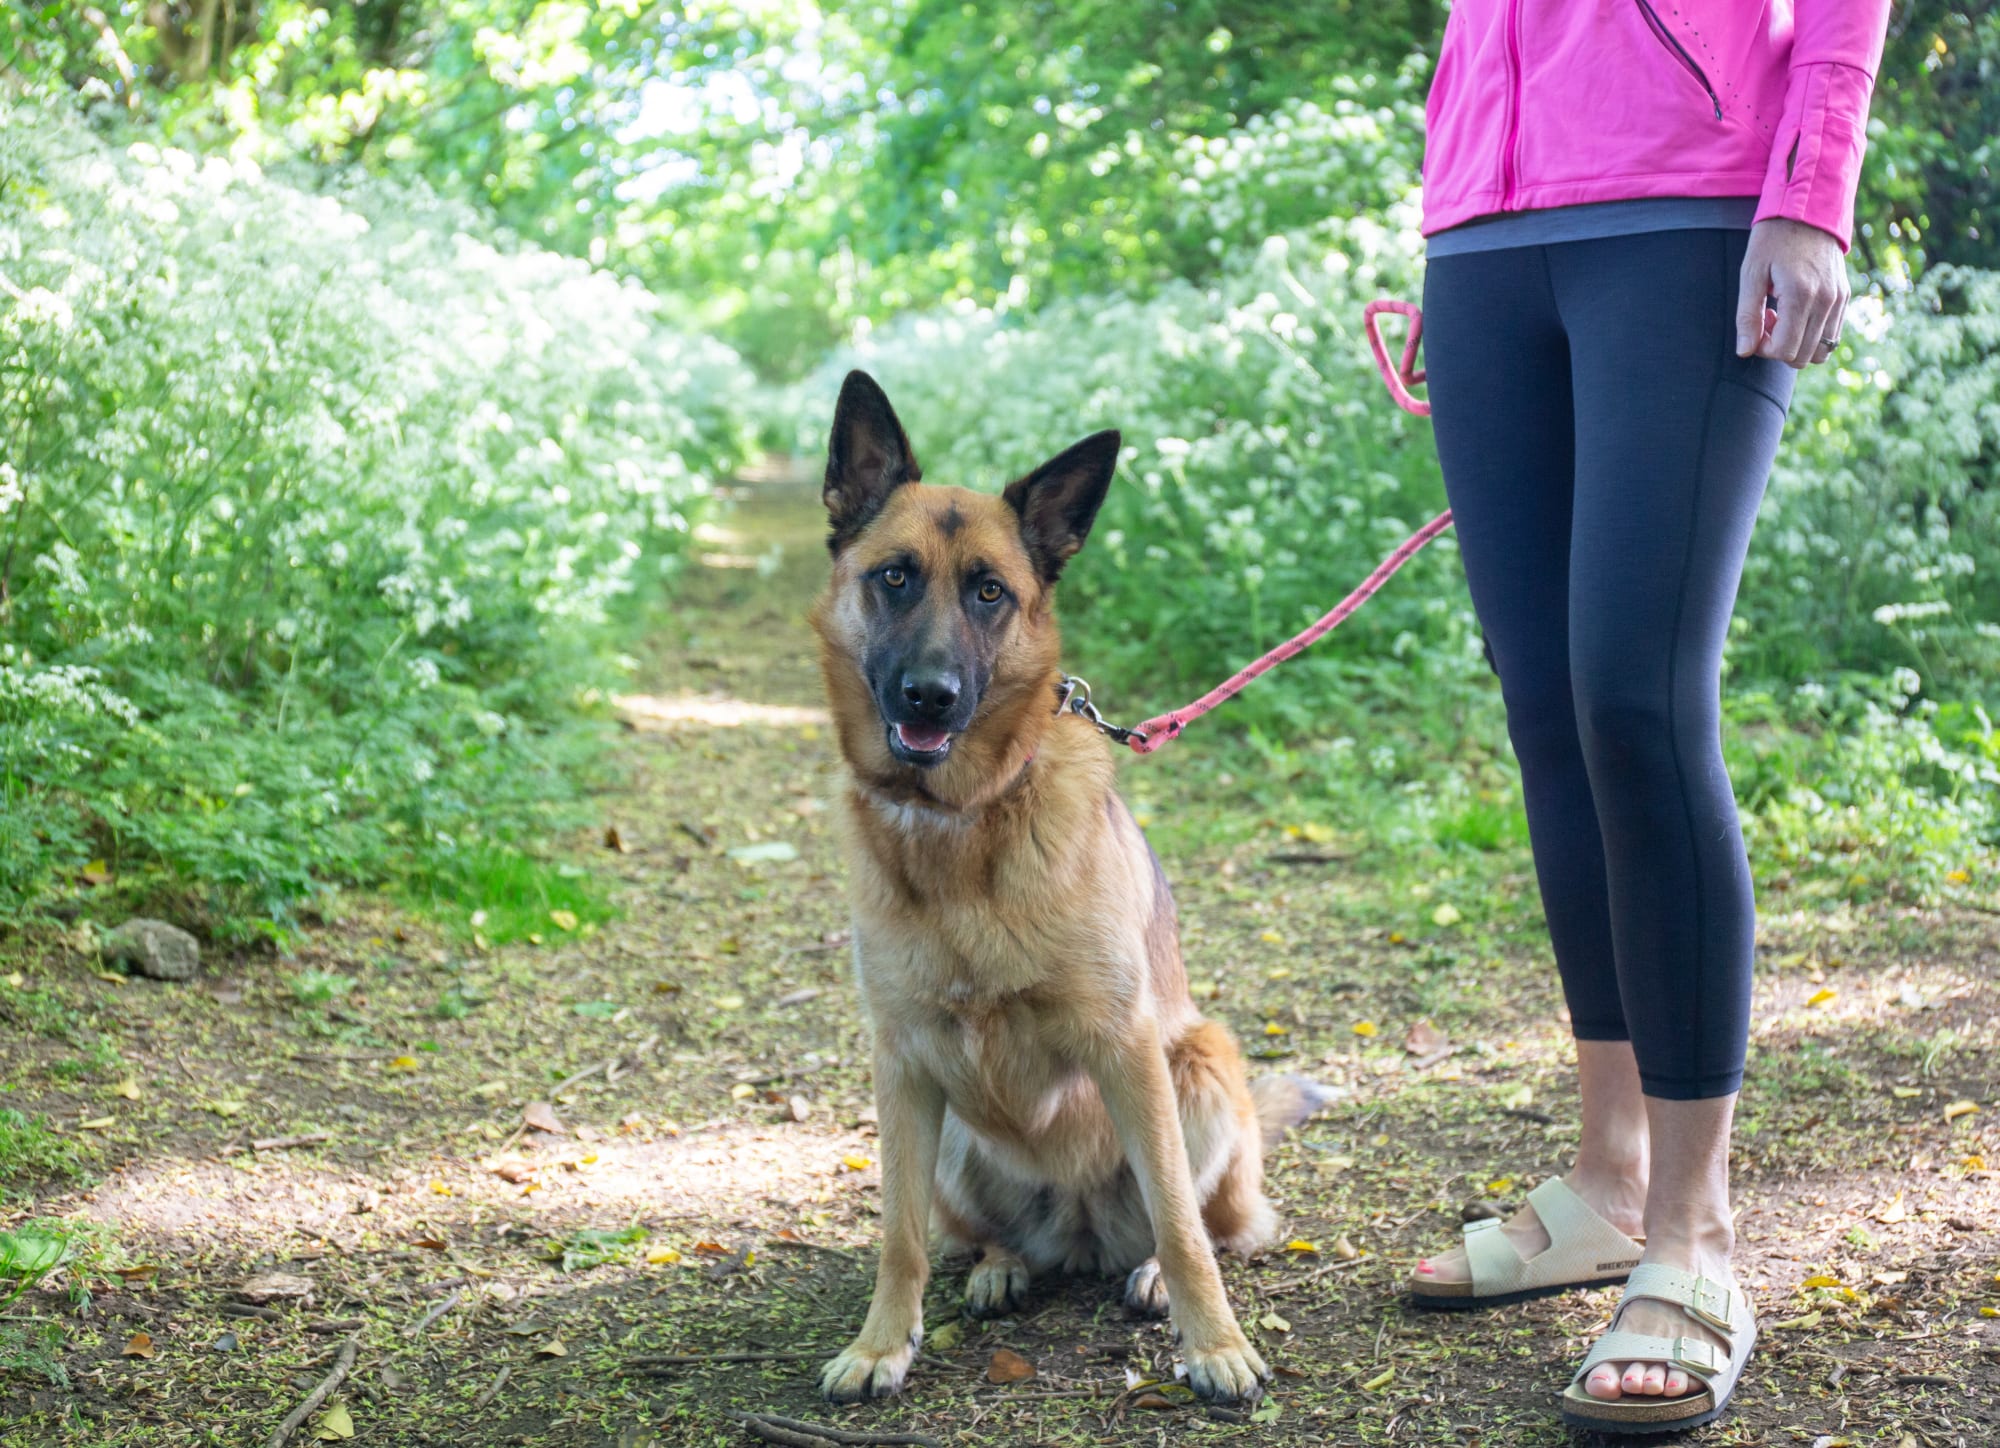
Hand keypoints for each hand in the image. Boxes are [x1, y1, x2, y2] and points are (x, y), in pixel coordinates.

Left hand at [1735, 218, 1849, 368]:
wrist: (1808, 209)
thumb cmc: (1773, 239)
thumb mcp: (1751, 274)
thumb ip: (1747, 316)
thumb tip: (1745, 352)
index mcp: (1801, 295)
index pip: (1785, 350)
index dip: (1764, 349)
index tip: (1755, 328)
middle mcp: (1826, 300)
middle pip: (1803, 356)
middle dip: (1779, 349)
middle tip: (1766, 321)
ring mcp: (1839, 299)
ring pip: (1822, 351)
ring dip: (1797, 344)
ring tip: (1781, 317)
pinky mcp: (1844, 296)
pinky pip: (1832, 334)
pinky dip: (1812, 335)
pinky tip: (1796, 312)